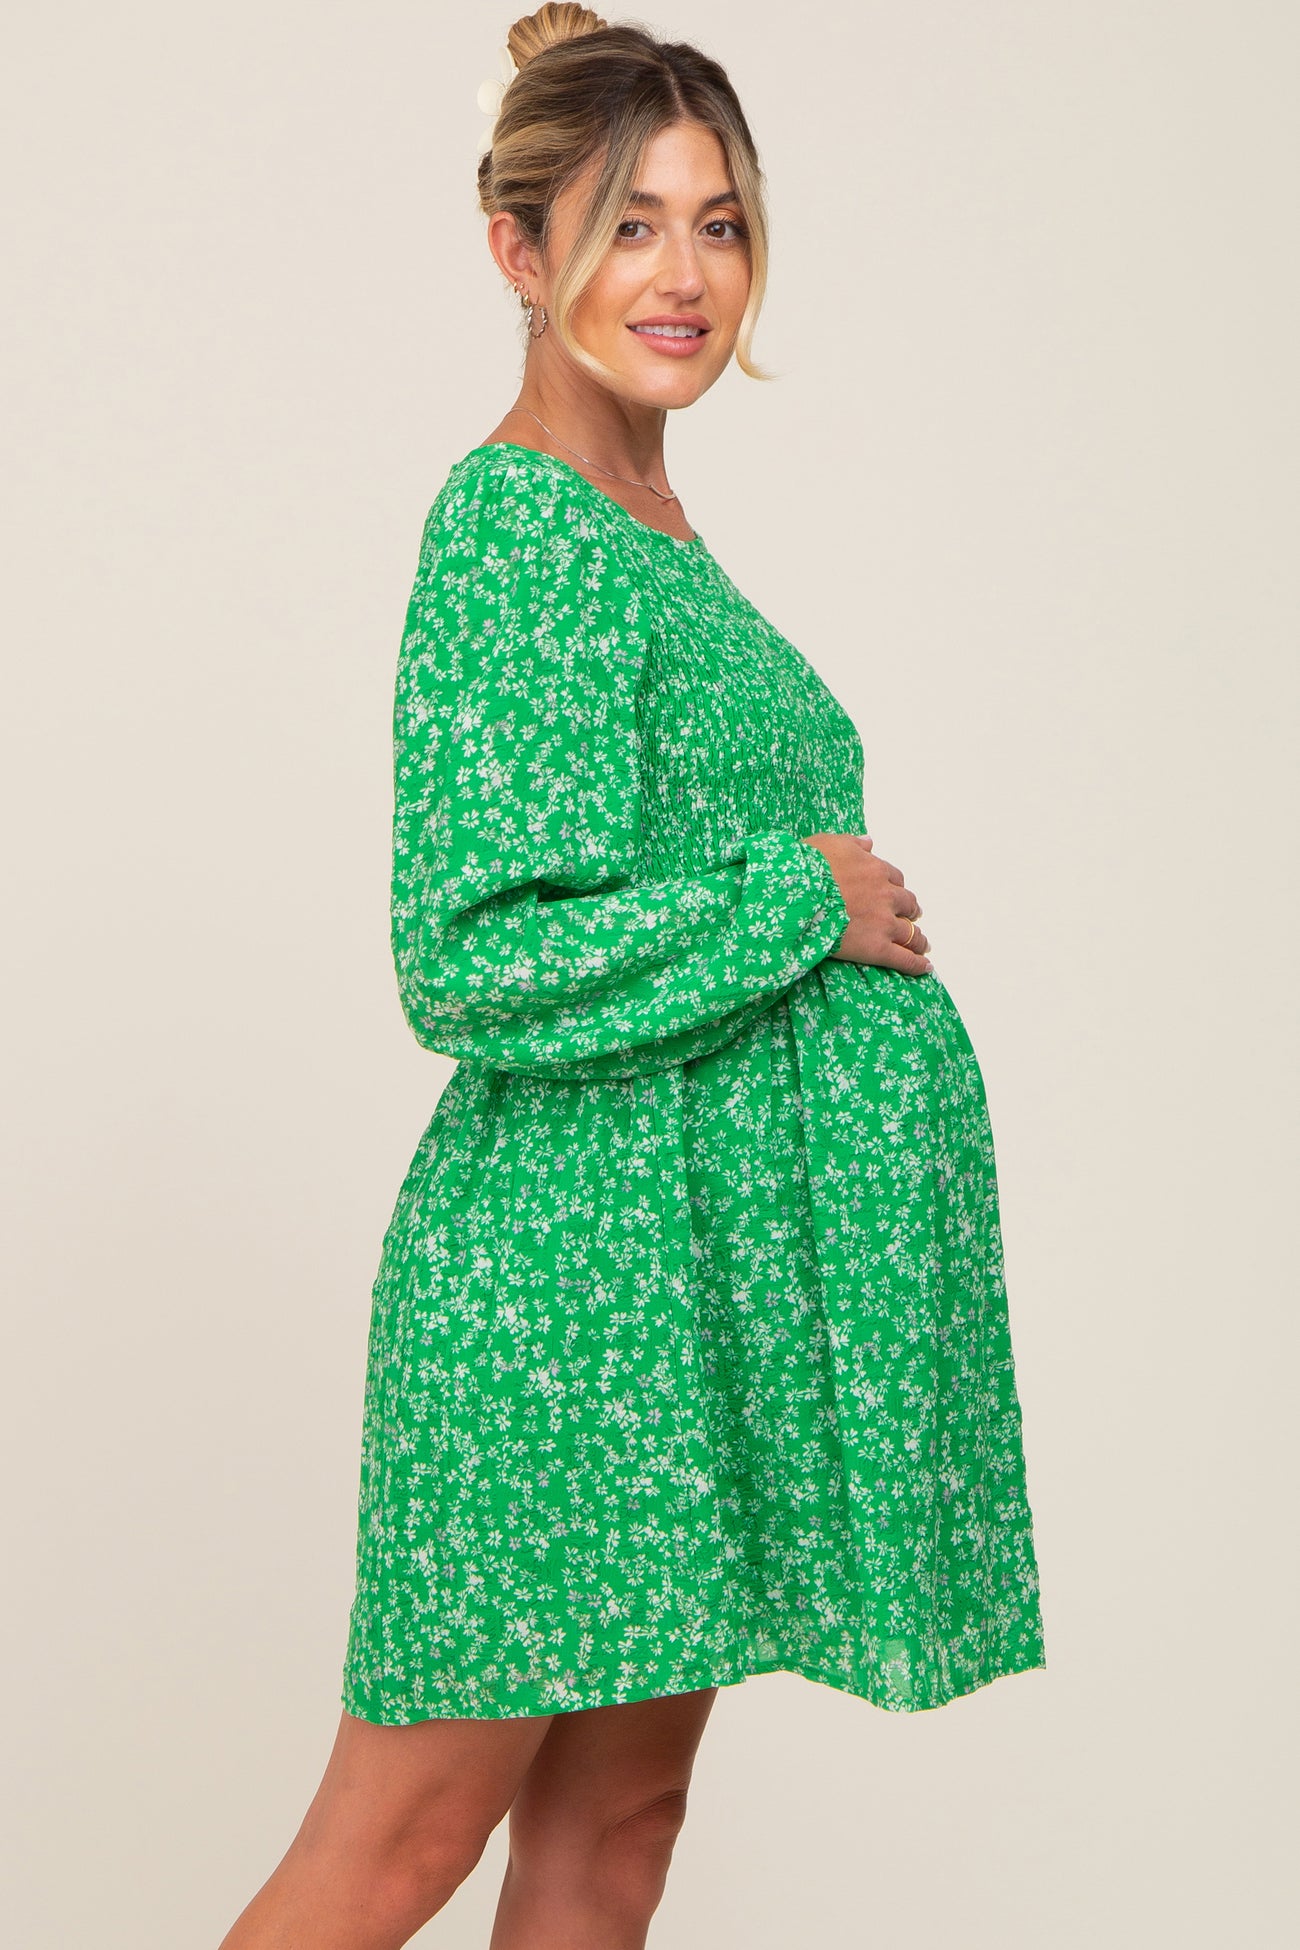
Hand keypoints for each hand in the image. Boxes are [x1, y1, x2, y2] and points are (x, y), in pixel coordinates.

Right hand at [802, 832, 932, 974]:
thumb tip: (869, 842)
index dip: (895, 888)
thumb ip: (854, 843)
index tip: (895, 894)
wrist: (797, 896)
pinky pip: (904, 958)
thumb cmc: (808, 868)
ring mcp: (883, 923)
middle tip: (911, 916)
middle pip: (907, 904)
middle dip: (910, 911)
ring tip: (921, 944)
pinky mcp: (877, 948)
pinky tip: (925, 967)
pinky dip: (917, 964)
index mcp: (875, 870)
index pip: (895, 879)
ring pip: (911, 932)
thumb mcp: (830, 844)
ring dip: (918, 938)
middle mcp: (885, 896)